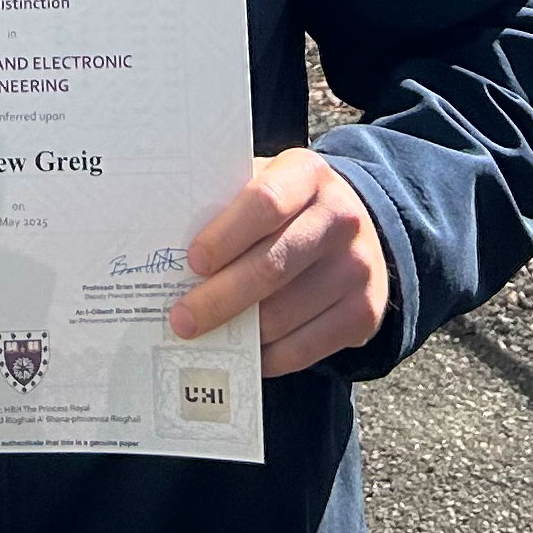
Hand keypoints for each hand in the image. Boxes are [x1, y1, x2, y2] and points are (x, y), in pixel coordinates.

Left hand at [169, 149, 389, 378]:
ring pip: (284, 314)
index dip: (225, 236)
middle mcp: (341, 218)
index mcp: (307, 175)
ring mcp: (357, 267)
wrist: (356, 226)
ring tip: (205, 338)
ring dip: (239, 333)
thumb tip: (168, 252)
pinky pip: (306, 347)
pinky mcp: (365, 311)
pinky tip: (244, 354)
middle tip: (181, 320)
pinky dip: (268, 357)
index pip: (265, 203)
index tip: (192, 262)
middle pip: (271, 267)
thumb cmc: (286, 208)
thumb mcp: (263, 185)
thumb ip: (226, 207)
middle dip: (218, 299)